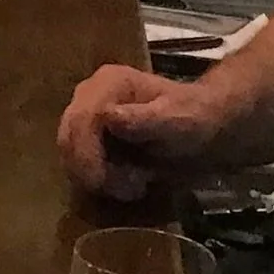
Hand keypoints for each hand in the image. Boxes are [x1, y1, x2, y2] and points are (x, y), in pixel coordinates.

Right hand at [57, 63, 223, 201]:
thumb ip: (145, 119)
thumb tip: (108, 117)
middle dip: (91, 170)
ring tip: (133, 186)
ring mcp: (85, 115)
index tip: (103, 183)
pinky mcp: (88, 135)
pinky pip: (78, 161)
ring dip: (95, 177)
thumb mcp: (177, 119)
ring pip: (70, 152)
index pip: (81, 119)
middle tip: (127, 190)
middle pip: (68, 137)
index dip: (86, 154)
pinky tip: (125, 181)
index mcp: (108, 83)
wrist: (204, 125)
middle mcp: (88, 94)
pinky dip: (97, 177)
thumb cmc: (192, 118)